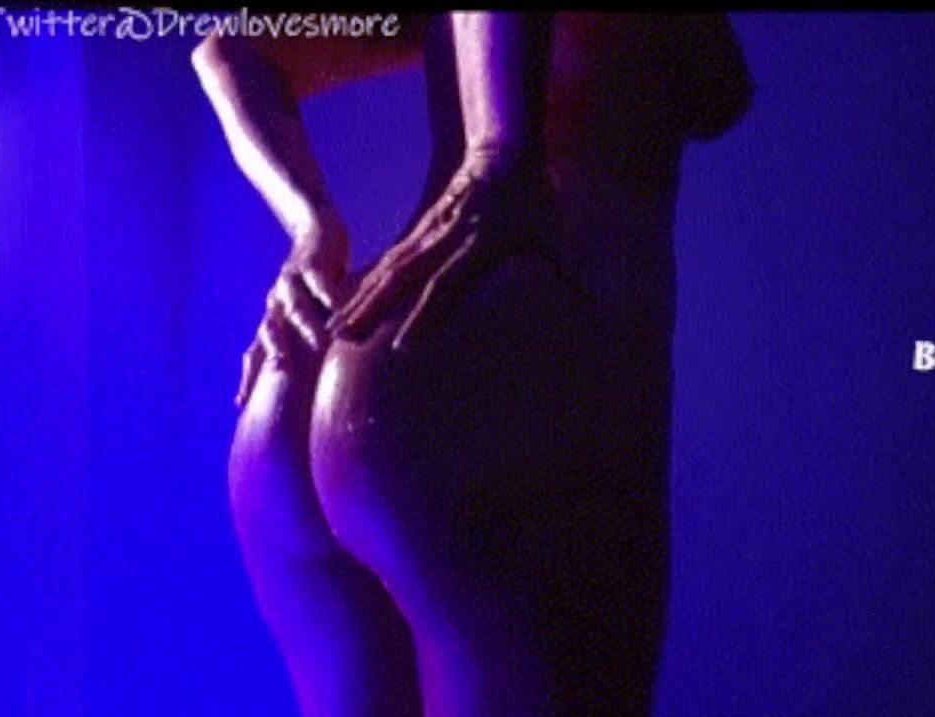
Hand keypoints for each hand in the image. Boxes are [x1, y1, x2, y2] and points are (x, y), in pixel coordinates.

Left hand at [236, 231, 348, 407]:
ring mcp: (291, 283)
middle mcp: (276, 304)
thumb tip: (315, 376)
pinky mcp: (311, 265)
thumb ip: (308, 340)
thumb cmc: (314, 281)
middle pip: (270, 334)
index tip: (240, 406)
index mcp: (273, 319)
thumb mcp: (306, 312)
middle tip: (279, 376)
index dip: (249, 379)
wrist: (315, 231)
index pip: (256, 354)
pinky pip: (320, 281)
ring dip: (306, 326)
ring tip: (319, 343)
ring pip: (296, 308)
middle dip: (273, 355)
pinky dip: (329, 293)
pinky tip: (339, 305)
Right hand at [326, 152, 555, 350]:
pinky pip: (391, 257)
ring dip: (361, 297)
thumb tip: (597, 303)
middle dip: (371, 311)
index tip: (401, 349)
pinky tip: (352, 297)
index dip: (422, 320)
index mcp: (477, 247)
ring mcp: (429, 231)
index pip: (444, 288)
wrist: (506, 149)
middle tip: (341, 340)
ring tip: (337, 326)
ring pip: (389, 269)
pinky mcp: (422, 227)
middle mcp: (445, 240)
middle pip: (401, 280)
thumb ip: (569, 271)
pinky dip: (369, 278)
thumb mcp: (552, 234)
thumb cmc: (534, 198)